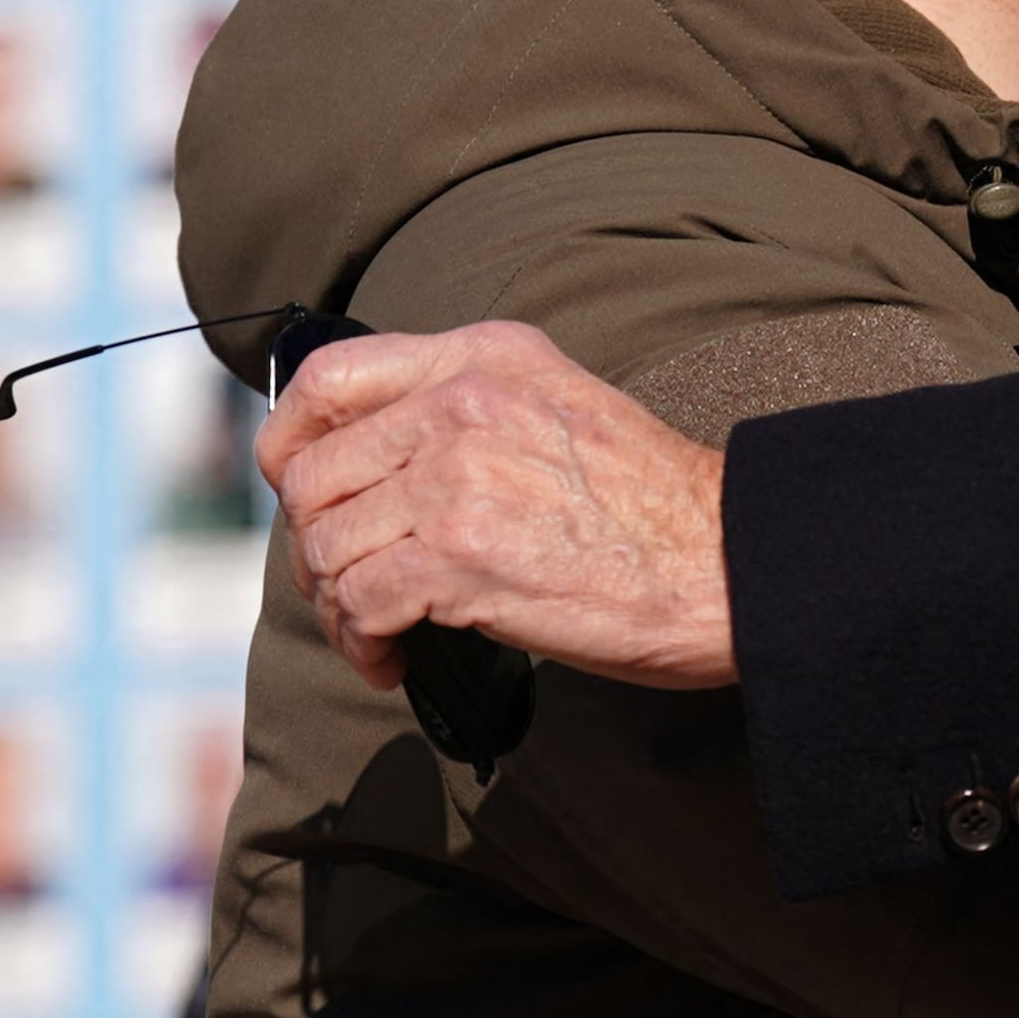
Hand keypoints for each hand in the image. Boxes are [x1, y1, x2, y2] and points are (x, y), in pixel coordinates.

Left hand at [257, 321, 739, 692]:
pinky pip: (360, 603)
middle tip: (354, 588)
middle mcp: (463, 403)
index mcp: (487, 358)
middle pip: (316, 477)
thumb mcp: (563, 407)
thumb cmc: (653, 507)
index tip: (302, 493)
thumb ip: (472, 407)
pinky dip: (364, 644)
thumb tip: (375, 461)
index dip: (291, 443)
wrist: (726, 564)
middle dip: (318, 547)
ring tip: (381, 633)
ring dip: (340, 606)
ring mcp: (458, 477)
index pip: (331, 378)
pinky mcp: (461, 556)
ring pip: (329, 545)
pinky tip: (395, 660)